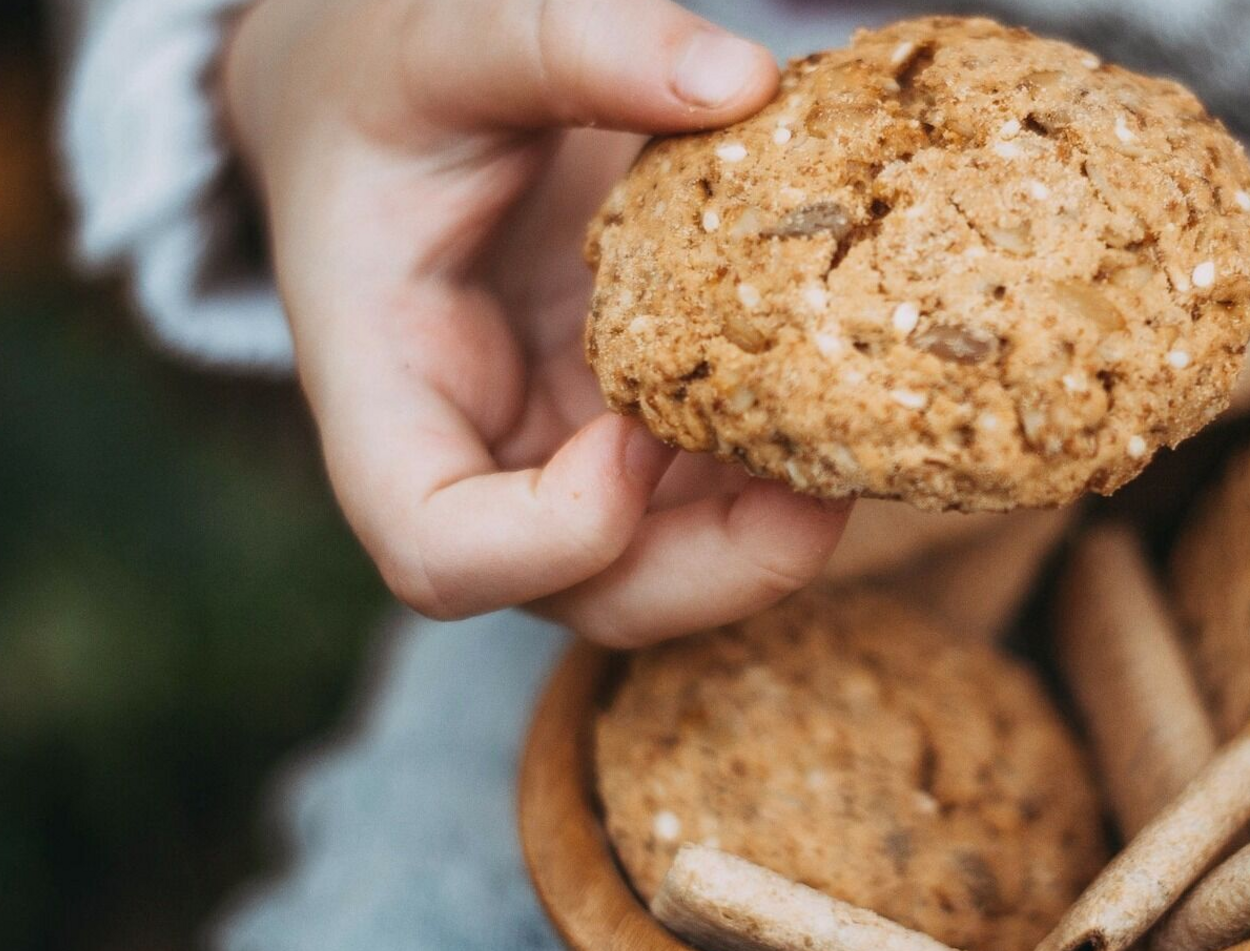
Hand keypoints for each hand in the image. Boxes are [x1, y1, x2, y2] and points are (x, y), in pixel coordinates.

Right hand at [221, 0, 848, 645]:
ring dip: (777, 529)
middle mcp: (478, 452)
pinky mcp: (637, 422)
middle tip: (821, 483)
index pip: (437, 551)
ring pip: (675, 565)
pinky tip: (853, 387)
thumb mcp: (449, 35)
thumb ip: (567, 42)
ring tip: (863, 432)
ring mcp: (564, 451)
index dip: (547, 538)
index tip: (635, 431)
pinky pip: (719, 488)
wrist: (390, 92)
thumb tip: (737, 79)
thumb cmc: (391, 74)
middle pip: (588, 596)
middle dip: (716, 569)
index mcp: (386, 387)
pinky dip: (791, 462)